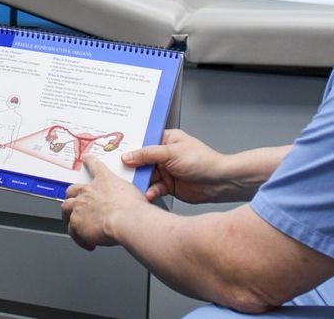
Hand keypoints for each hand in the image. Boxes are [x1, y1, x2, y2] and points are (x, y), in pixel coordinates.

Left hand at [61, 156, 150, 250]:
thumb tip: (130, 201)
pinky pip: (72, 232)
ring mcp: (79, 206)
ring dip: (69, 216)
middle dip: (72, 196)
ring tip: (76, 225)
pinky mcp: (76, 223)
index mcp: (103, 180)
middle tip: (76, 203)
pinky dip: (79, 238)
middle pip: (72, 190)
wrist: (127, 219)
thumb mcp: (133, 193)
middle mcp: (88, 191)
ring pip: (66, 209)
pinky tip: (88, 243)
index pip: (94, 165)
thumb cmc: (133, 208)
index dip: (89, 161)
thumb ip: (126, 195)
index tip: (86, 158)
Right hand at [121, 129, 244, 203]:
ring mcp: (166, 170)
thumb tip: (127, 156)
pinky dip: (150, 192)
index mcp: (166, 139)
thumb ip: (147, 154)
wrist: (220, 182)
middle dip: (132, 167)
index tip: (113, 151)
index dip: (129, 146)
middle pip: (141, 160)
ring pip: (146, 175)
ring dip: (140, 181)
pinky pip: (154, 188)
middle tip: (118, 172)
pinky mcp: (168, 186)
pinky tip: (148, 195)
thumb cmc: (202, 161)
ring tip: (132, 186)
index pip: (143, 141)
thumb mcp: (171, 153)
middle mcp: (164, 154)